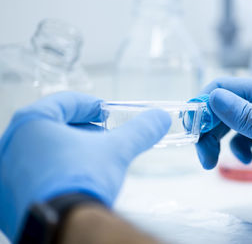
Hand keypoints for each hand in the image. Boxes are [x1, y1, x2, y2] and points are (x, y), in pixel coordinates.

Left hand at [0, 92, 170, 240]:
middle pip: (52, 126)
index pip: (65, 102)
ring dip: (69, 151)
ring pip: (42, 150)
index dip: (91, 105)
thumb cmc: (83, 178)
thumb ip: (140, 130)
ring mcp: (6, 171)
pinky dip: (55, 172)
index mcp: (31, 123)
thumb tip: (160, 117)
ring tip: (92, 161)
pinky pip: (34, 174)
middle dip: (82, 129)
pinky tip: (74, 182)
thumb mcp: (117, 149)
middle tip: (103, 137)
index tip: (107, 113)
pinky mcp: (8, 197)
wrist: (64, 226)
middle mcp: (12, 144)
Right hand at [196, 77, 251, 204]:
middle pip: (223, 106)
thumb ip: (247, 118)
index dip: (202, 105)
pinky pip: (243, 135)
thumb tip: (213, 97)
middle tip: (203, 157)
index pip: (223, 87)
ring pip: (230, 122)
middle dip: (207, 129)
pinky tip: (247, 159)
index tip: (191, 130)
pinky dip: (238, 147)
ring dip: (218, 140)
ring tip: (214, 163)